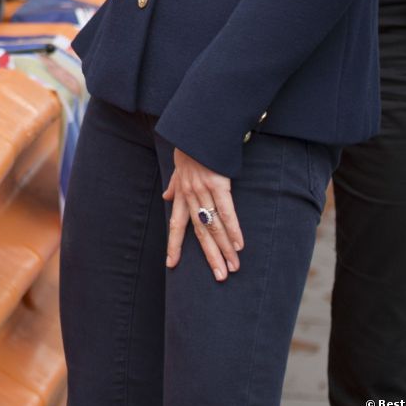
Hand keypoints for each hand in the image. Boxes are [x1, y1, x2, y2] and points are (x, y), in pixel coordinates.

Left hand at [162, 148, 243, 281]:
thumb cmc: (191, 148)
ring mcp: (204, 190)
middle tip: (220, 277)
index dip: (174, 245)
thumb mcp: (178, 166)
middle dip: (209, 256)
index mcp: (181, 193)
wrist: (198, 127)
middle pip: (199, 232)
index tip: (171, 264)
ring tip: (233, 267)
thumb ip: (174, 184)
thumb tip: (166, 196)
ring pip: (214, 226)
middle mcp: (190, 195)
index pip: (176, 224)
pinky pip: (227, 211)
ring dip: (224, 248)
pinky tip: (239, 245)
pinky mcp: (219, 184)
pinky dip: (233, 229)